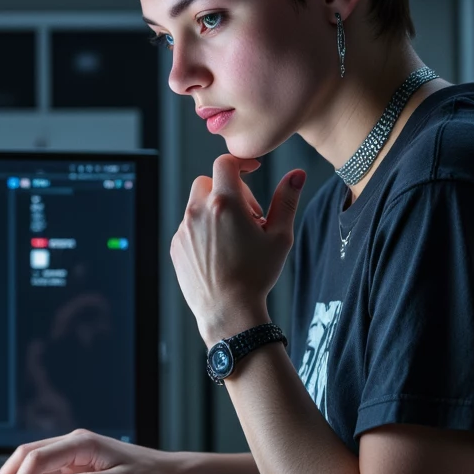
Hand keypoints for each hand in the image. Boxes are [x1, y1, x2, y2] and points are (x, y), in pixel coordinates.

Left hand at [170, 155, 305, 345]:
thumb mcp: (279, 236)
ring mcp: (184, 230)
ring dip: (214, 211)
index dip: (240, 163)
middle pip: (208, 182)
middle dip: (228, 190)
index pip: (226, 163)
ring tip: (234, 238)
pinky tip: (220, 252)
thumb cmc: (256, 276)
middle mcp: (198, 212)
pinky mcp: (176, 246)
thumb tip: (297, 175)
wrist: (228, 311)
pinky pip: (188, 227)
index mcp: (225, 203)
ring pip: (197, 205)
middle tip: (247, 216)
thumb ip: (286, 200)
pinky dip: (202, 230)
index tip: (251, 171)